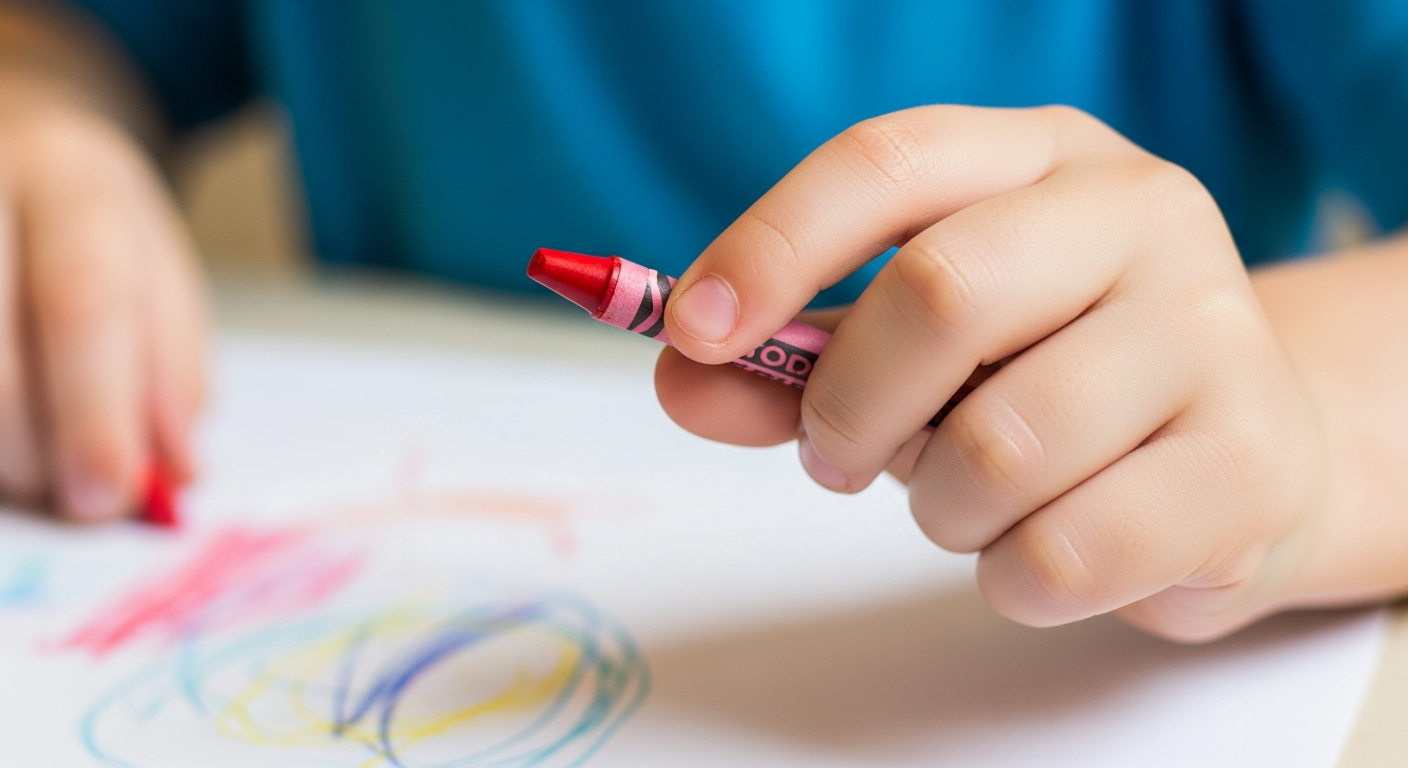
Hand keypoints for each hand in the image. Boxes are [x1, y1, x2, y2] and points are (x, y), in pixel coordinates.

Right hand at [0, 76, 204, 521]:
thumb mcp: (156, 274)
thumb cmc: (87, 224)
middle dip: (35, 451)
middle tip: (79, 497)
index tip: (108, 495)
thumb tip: (175, 472)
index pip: (82, 302)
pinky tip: (4, 438)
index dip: (95, 412)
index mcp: (70, 180)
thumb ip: (171, 370)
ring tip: (36, 462)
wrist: (5, 136)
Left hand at [655, 105, 1328, 641]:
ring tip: (965, 499)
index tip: (690, 329)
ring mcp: (1214, 332)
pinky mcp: (1250, 463)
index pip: (889, 162)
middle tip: (835, 454)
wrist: (1244, 456)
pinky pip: (1065, 552)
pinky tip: (1037, 550)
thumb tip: (683, 380)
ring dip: (937, 505)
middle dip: (850, 404)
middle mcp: (1141, 215)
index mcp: (1043, 157)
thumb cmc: (1053, 383)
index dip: (773, 243)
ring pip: (999, 444)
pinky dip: (1009, 578)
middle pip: (942, 292)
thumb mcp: (917, 350)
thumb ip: (794, 361)